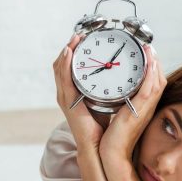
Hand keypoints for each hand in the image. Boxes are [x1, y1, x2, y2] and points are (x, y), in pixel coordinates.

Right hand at [53, 33, 109, 150]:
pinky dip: (64, 64)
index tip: (83, 38)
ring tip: (74, 39)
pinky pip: (63, 78)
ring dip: (66, 51)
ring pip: (59, 68)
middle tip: (79, 34)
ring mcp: (65, 97)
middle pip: (60, 65)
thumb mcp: (105, 100)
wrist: (98, 145)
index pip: (68, 68)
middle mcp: (66, 93)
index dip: (72, 52)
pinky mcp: (68, 102)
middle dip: (69, 48)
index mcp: (73, 92)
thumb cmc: (102, 125)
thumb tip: (122, 72)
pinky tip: (68, 52)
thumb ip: (108, 86)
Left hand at [99, 44, 165, 162]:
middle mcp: (147, 107)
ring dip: (155, 64)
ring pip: (156, 82)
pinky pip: (148, 91)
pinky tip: (150, 63)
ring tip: (150, 49)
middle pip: (159, 80)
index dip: (153, 67)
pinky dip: (150, 76)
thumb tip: (117, 94)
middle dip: (156, 62)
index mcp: (143, 108)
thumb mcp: (120, 116)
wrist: (112, 153)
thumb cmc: (114, 137)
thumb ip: (122, 105)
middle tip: (149, 47)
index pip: (153, 83)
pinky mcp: (138, 112)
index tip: (148, 54)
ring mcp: (144, 109)